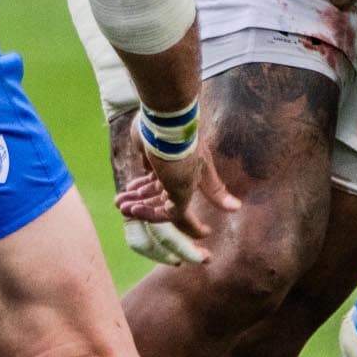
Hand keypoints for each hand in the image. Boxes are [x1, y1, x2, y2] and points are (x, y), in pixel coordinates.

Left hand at [116, 148, 239, 263]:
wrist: (165, 123)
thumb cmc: (180, 156)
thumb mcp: (189, 183)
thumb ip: (201, 200)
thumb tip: (237, 207)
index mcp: (188, 188)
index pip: (182, 215)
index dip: (185, 227)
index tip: (183, 233)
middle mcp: (178, 180)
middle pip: (160, 204)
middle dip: (144, 210)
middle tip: (124, 210)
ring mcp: (165, 169)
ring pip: (149, 193)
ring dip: (135, 199)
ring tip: (119, 202)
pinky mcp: (153, 158)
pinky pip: (144, 179)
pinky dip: (136, 187)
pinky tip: (126, 190)